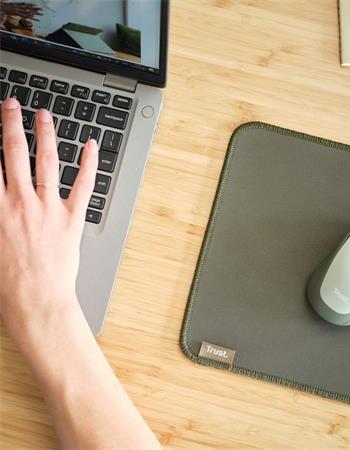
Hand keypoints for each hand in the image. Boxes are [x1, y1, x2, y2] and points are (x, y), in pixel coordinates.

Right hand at [0, 98, 97, 344]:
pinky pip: (84, 185)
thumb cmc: (6, 281)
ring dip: (45, 134)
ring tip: (44, 115)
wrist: (35, 300)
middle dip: (9, 124)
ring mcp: (48, 208)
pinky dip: (90, 163)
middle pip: (12, 153)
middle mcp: (19, 202)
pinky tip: (91, 145)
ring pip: (47, 162)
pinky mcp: (72, 218)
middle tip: (10, 105)